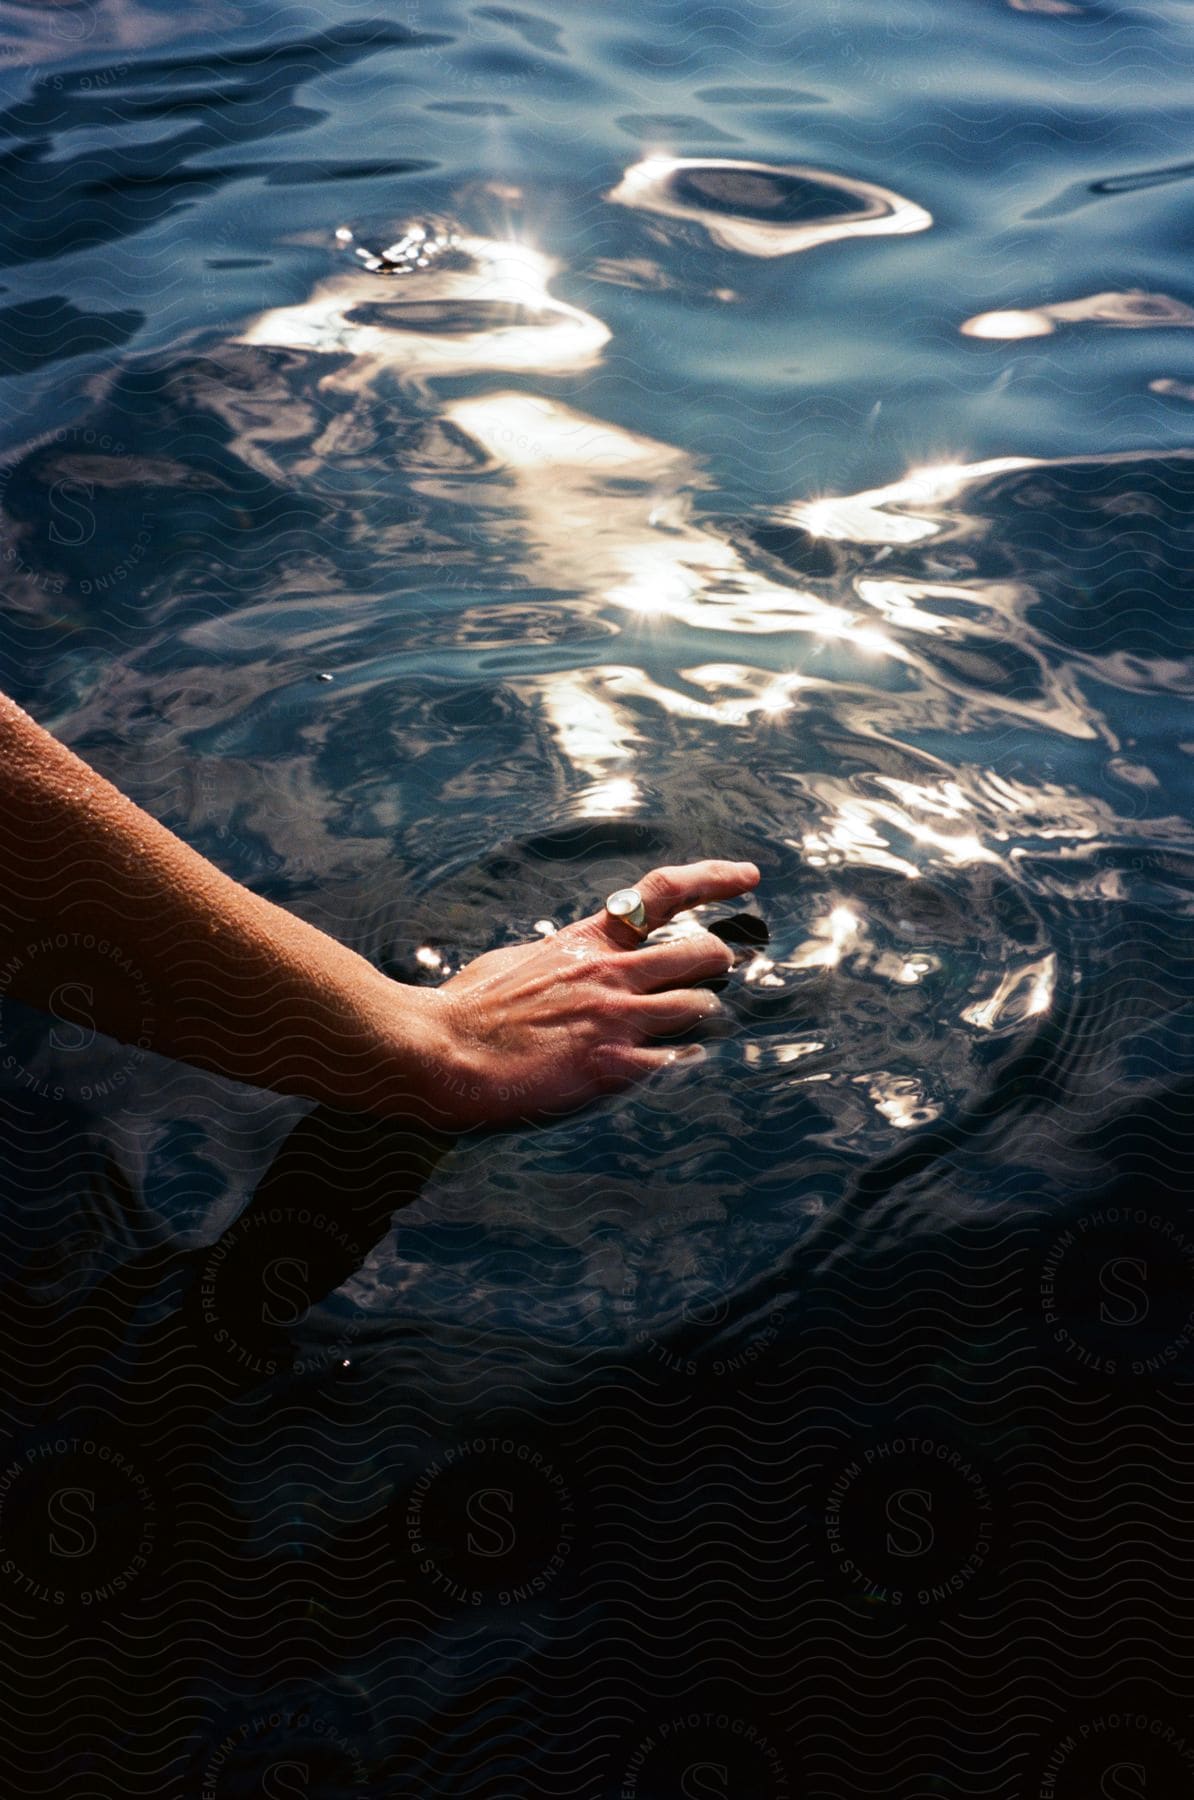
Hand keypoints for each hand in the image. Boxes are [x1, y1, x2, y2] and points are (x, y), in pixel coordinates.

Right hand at [410, 859, 759, 1128]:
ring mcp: (616, 1020)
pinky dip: (681, 1064)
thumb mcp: (518, 960)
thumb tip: (577, 954)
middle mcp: (611, 974)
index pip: (663, 891)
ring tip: (688, 1029)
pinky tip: (674, 1069)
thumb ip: (560, 956)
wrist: (441, 1050)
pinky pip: (674, 1061)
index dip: (715, 878)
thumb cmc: (468, 1007)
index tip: (749, 876)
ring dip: (700, 1018)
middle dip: (717, 964)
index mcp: (587, 942)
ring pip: (699, 1007)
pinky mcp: (612, 1067)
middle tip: (715, 974)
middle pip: (701, 953)